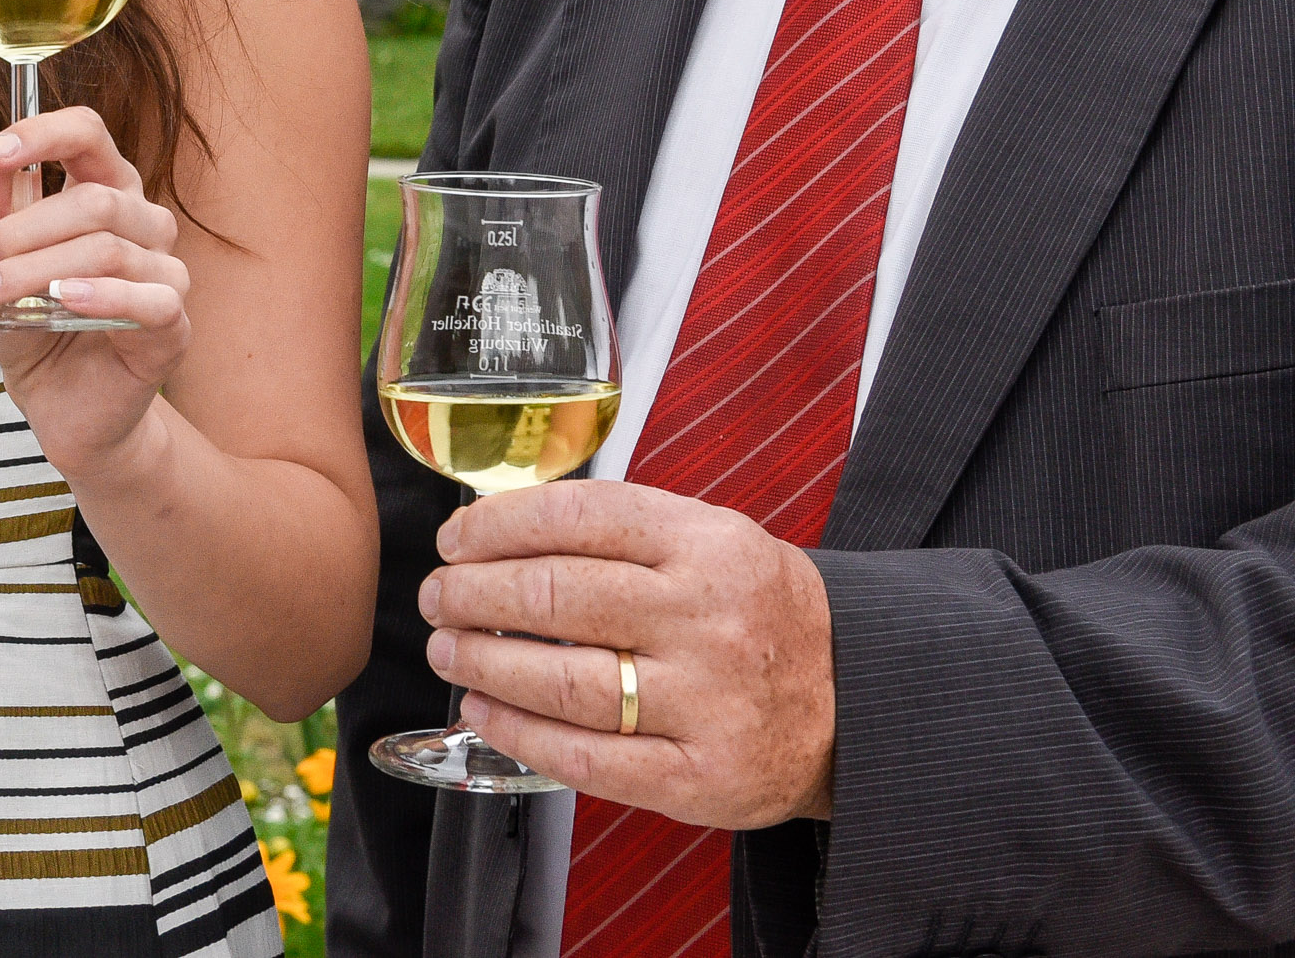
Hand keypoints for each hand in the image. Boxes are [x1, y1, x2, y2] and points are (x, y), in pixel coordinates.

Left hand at [0, 107, 192, 476]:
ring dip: (33, 271)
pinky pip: (148, 298)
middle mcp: (144, 223)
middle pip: (92, 201)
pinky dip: (101, 296)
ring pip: (106, 248)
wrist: (60, 405)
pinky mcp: (173, 325)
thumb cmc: (37, 328)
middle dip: (19, 232)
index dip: (40, 134)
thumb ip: (4, 213)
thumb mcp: (5, 265)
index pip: (88, 135)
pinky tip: (62, 301)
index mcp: (107, 191)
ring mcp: (166, 273)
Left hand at [419, 479, 836, 828]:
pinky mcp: (700, 776)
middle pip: (558, 596)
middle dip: (474, 593)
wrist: (855, 700)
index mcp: (707, 546)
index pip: (577, 517)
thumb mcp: (711, 541)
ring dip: (484, 660)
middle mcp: (707, 619)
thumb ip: (619, 531)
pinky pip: (586, 758)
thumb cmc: (757, 613)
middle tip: (439, 595)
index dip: (497, 525)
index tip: (456, 538)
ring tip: (448, 648)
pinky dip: (519, 732)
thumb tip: (497, 529)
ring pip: (564, 681)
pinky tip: (484, 708)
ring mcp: (706, 702)